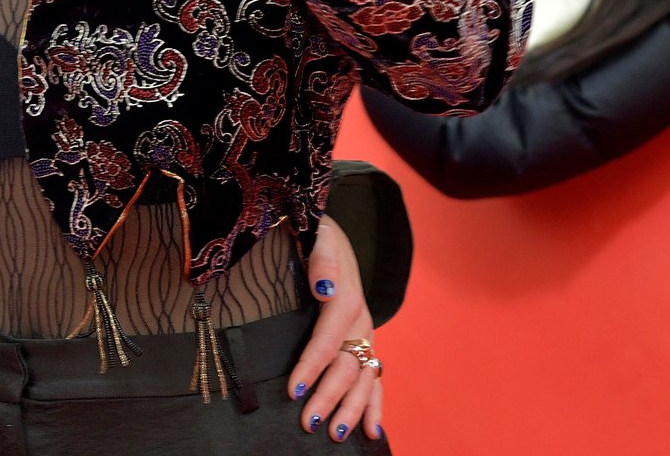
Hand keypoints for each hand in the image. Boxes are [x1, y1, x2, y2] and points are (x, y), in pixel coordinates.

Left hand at [287, 216, 384, 442]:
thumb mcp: (319, 237)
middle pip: (346, 367)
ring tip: (337, 435)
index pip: (327, 340)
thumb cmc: (317, 238)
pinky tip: (372, 431)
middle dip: (329, 397)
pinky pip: (374, 379)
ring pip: (363, 379)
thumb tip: (323, 287)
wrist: (331, 234)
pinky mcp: (365, 344)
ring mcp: (366, 336)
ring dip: (352, 409)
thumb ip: (322, 260)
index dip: (311, 366)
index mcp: (346, 300)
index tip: (294, 390)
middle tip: (310, 423)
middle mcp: (361, 323)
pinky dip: (374, 406)